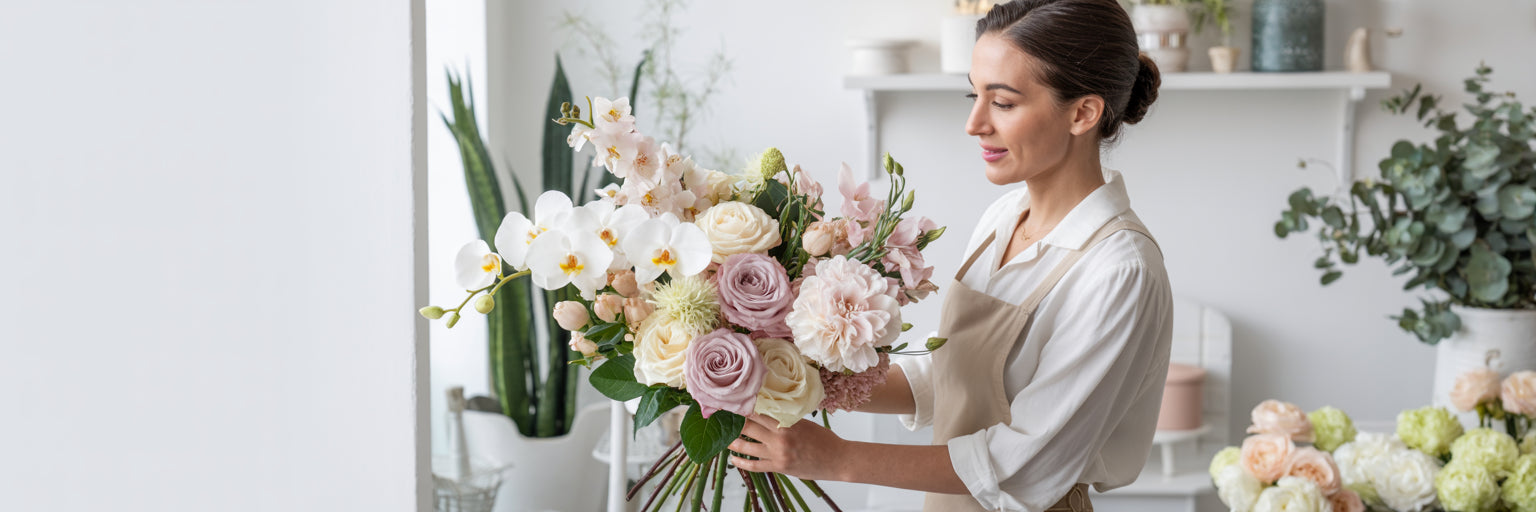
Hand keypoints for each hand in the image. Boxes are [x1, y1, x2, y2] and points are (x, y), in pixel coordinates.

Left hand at [727, 413, 846, 481]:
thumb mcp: (805, 422)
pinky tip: (733, 459)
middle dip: (731, 421)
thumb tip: (767, 410)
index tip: (728, 401)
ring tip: (721, 436)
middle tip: (717, 416)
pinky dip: (742, 463)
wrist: (837, 460)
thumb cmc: (824, 439)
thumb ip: (785, 418)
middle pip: (747, 427)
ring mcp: (777, 454)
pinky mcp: (779, 467)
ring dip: (731, 441)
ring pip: (746, 446)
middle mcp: (779, 437)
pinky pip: (755, 465)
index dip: (740, 406)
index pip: (757, 411)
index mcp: (786, 422)